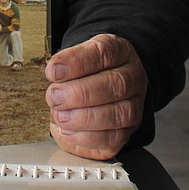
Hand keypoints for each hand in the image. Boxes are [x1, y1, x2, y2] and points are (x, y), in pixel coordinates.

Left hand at [44, 34, 147, 160]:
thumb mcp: (74, 58)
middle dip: (80, 93)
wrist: (96, 89)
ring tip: (60, 116)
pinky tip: (68, 131)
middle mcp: (133, 77)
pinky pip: (114, 138)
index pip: (105, 53)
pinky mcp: (128, 131)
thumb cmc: (83, 72)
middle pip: (116, 84)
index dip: (77, 63)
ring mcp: (135, 105)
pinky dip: (87, 137)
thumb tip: (54, 73)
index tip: (53, 71)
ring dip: (84, 117)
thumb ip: (64, 65)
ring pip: (119, 114)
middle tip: (55, 97)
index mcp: (120, 51)